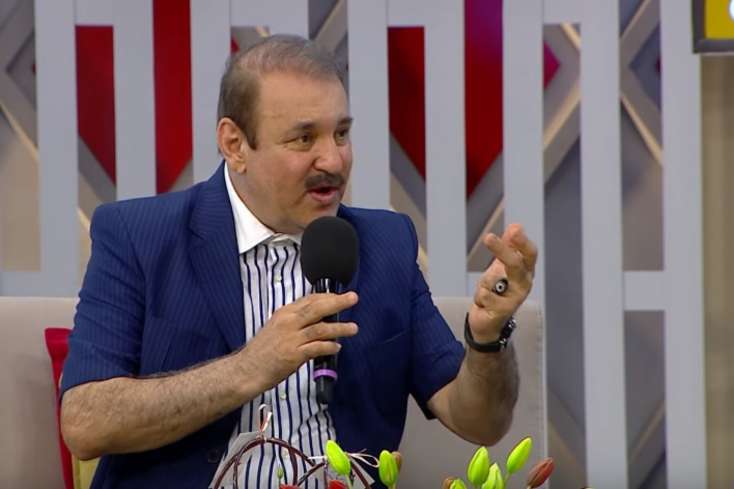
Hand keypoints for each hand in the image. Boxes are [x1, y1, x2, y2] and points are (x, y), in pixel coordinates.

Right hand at [240, 292, 358, 389]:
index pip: (309, 299)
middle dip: (337, 302)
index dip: (328, 297)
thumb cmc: (262, 351)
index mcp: (284, 314)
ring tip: (353, 328)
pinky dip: (329, 346)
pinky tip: (337, 347)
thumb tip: (317, 319)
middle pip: (317, 308)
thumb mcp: (276, 327)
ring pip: (321, 328)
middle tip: (353, 298)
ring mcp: (291, 338)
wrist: (247, 369)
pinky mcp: (294, 355)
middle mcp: (288, 322)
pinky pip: (317, 347)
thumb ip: (295, 321)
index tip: (340, 297)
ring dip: (339, 328)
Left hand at [468, 224, 536, 342]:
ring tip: (486, 288)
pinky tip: (484, 302)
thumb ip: (509, 246)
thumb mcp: (502, 265)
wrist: (488, 320)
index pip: (529, 254)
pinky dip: (480, 295)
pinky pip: (485, 295)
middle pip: (516, 264)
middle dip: (503, 250)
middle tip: (488, 237)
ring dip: (486, 281)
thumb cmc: (498, 290)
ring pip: (496, 279)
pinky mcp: (502, 311)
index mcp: (525, 271)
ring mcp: (515, 298)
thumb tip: (516, 226)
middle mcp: (524, 284)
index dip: (523, 241)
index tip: (514, 229)